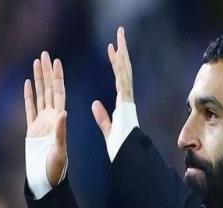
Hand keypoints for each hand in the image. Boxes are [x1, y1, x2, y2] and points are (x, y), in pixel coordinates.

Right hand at [24, 51, 66, 186]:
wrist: (46, 180)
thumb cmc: (55, 169)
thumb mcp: (59, 150)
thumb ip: (60, 132)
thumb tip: (63, 112)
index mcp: (59, 121)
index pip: (59, 94)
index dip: (58, 78)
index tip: (57, 62)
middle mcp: (51, 119)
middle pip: (49, 90)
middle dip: (47, 72)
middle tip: (45, 54)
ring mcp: (41, 123)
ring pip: (39, 96)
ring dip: (38, 80)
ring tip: (36, 62)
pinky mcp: (31, 131)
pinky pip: (29, 109)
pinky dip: (28, 96)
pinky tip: (28, 83)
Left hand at [92, 26, 133, 140]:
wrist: (128, 158)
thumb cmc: (121, 149)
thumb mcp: (107, 130)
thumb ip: (102, 117)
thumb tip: (95, 103)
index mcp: (122, 105)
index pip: (118, 79)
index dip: (115, 64)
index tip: (111, 50)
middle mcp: (127, 100)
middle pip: (124, 71)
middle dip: (121, 52)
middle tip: (119, 34)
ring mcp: (128, 101)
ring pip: (125, 72)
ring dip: (122, 53)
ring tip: (120, 36)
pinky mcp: (127, 103)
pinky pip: (123, 81)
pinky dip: (120, 67)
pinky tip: (118, 54)